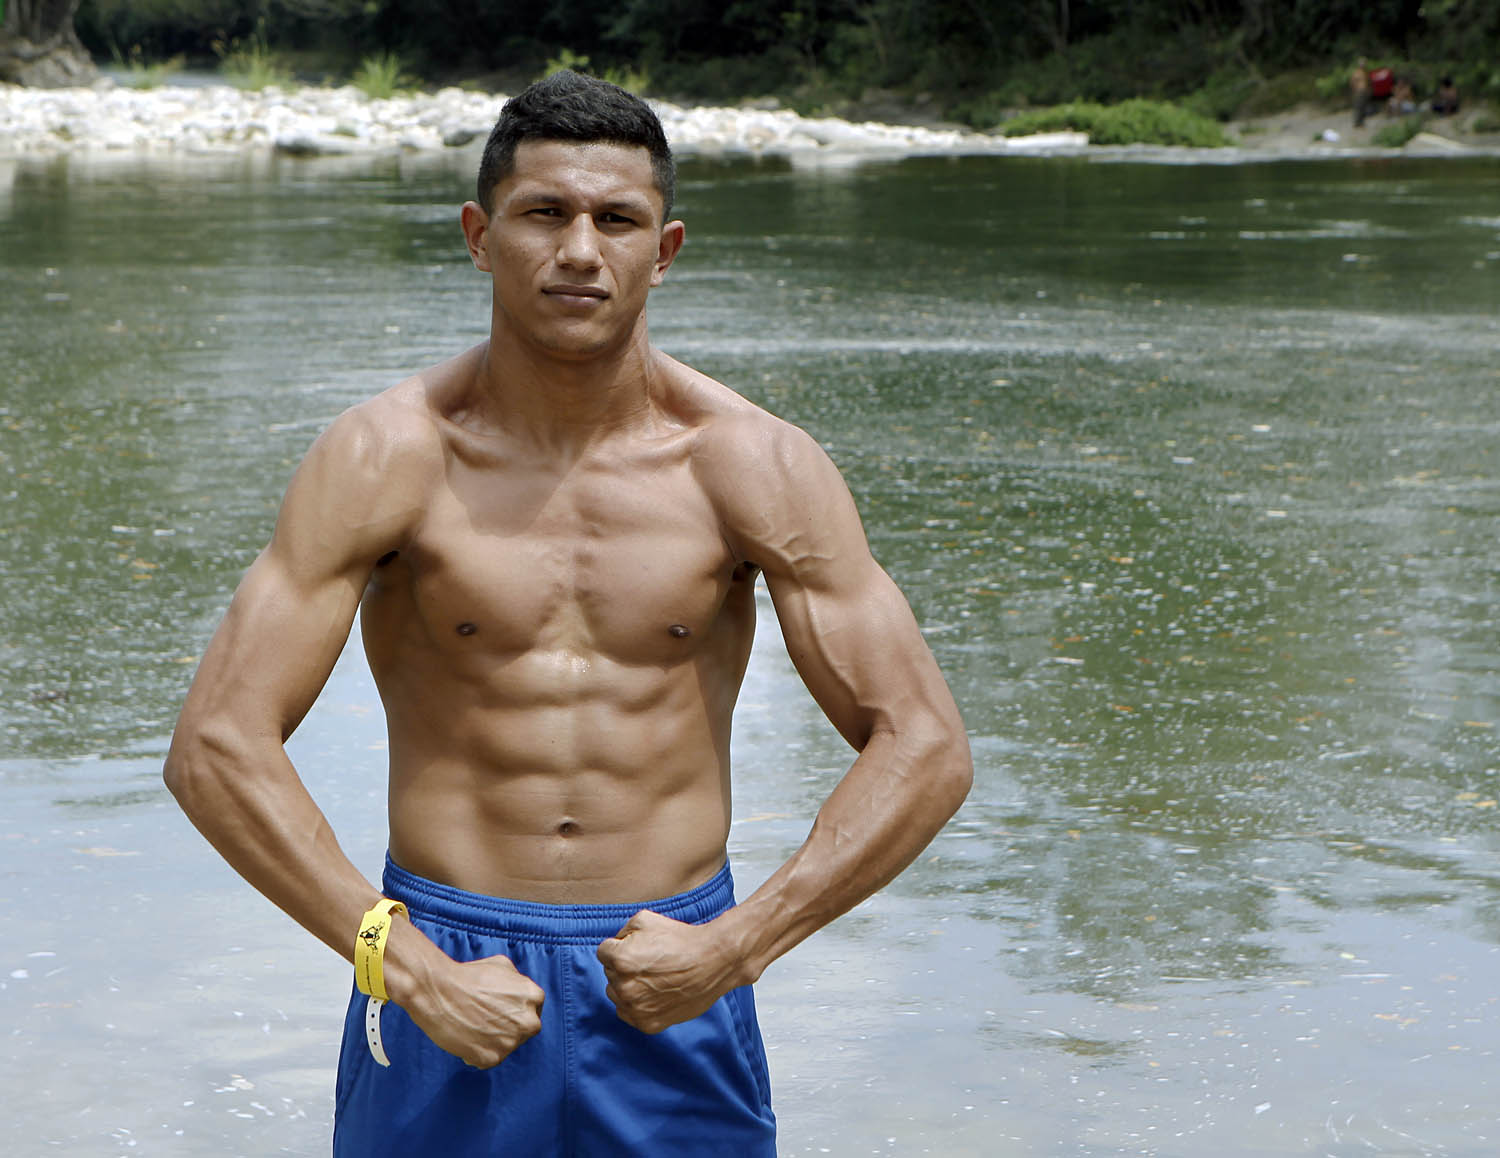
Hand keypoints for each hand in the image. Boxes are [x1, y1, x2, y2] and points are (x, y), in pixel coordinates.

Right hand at [403, 952, 544, 1068]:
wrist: (439, 991)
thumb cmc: (468, 976)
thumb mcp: (502, 965)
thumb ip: (517, 981)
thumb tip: (519, 992)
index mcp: (534, 997)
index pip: (532, 1010)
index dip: (515, 1010)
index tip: (500, 1010)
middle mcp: (528, 1021)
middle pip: (523, 1030)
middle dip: (508, 1027)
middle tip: (487, 1020)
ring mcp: (511, 1042)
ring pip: (506, 1046)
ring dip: (492, 1040)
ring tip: (471, 1026)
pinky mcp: (492, 1058)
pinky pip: (488, 1059)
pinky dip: (477, 1053)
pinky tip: (464, 1038)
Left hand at [596, 909, 743, 1033]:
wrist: (713, 961)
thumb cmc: (681, 939)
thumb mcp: (645, 920)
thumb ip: (621, 933)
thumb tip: (613, 946)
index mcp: (621, 959)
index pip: (604, 953)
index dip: (621, 946)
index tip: (639, 947)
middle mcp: (625, 987)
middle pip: (610, 974)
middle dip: (624, 966)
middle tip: (650, 961)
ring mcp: (636, 1008)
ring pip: (617, 995)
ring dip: (628, 986)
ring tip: (653, 977)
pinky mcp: (648, 1024)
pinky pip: (629, 1014)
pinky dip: (638, 1005)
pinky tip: (655, 993)